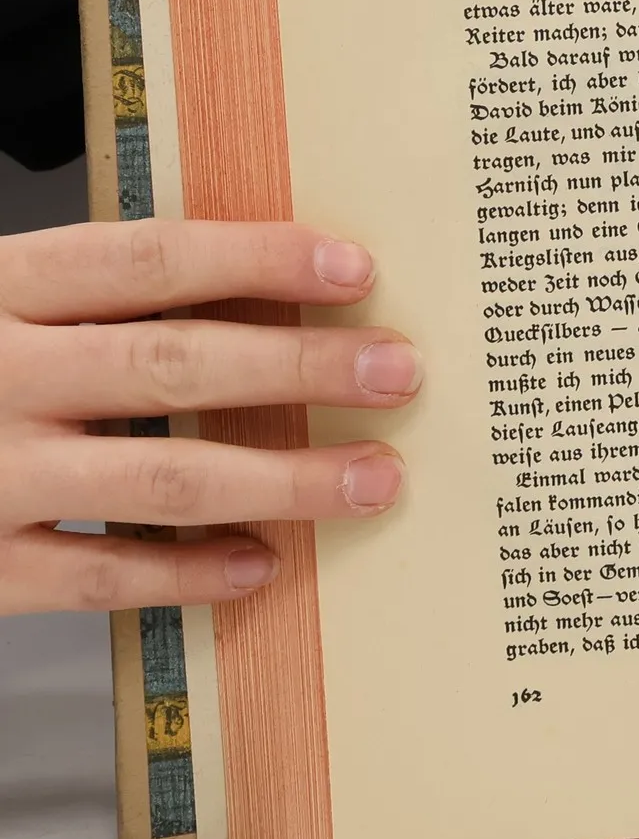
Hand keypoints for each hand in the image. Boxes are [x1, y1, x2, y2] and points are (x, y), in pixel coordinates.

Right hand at [0, 221, 418, 614]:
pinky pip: (99, 578)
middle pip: (174, 366)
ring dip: (281, 481)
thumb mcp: (0, 305)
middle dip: (301, 368)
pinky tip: (264, 565)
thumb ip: (93, 299)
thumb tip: (257, 290)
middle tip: (399, 372)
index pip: (149, 261)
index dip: (258, 259)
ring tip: (373, 479)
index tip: (356, 267)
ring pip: (157, 480)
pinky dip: (188, 575)